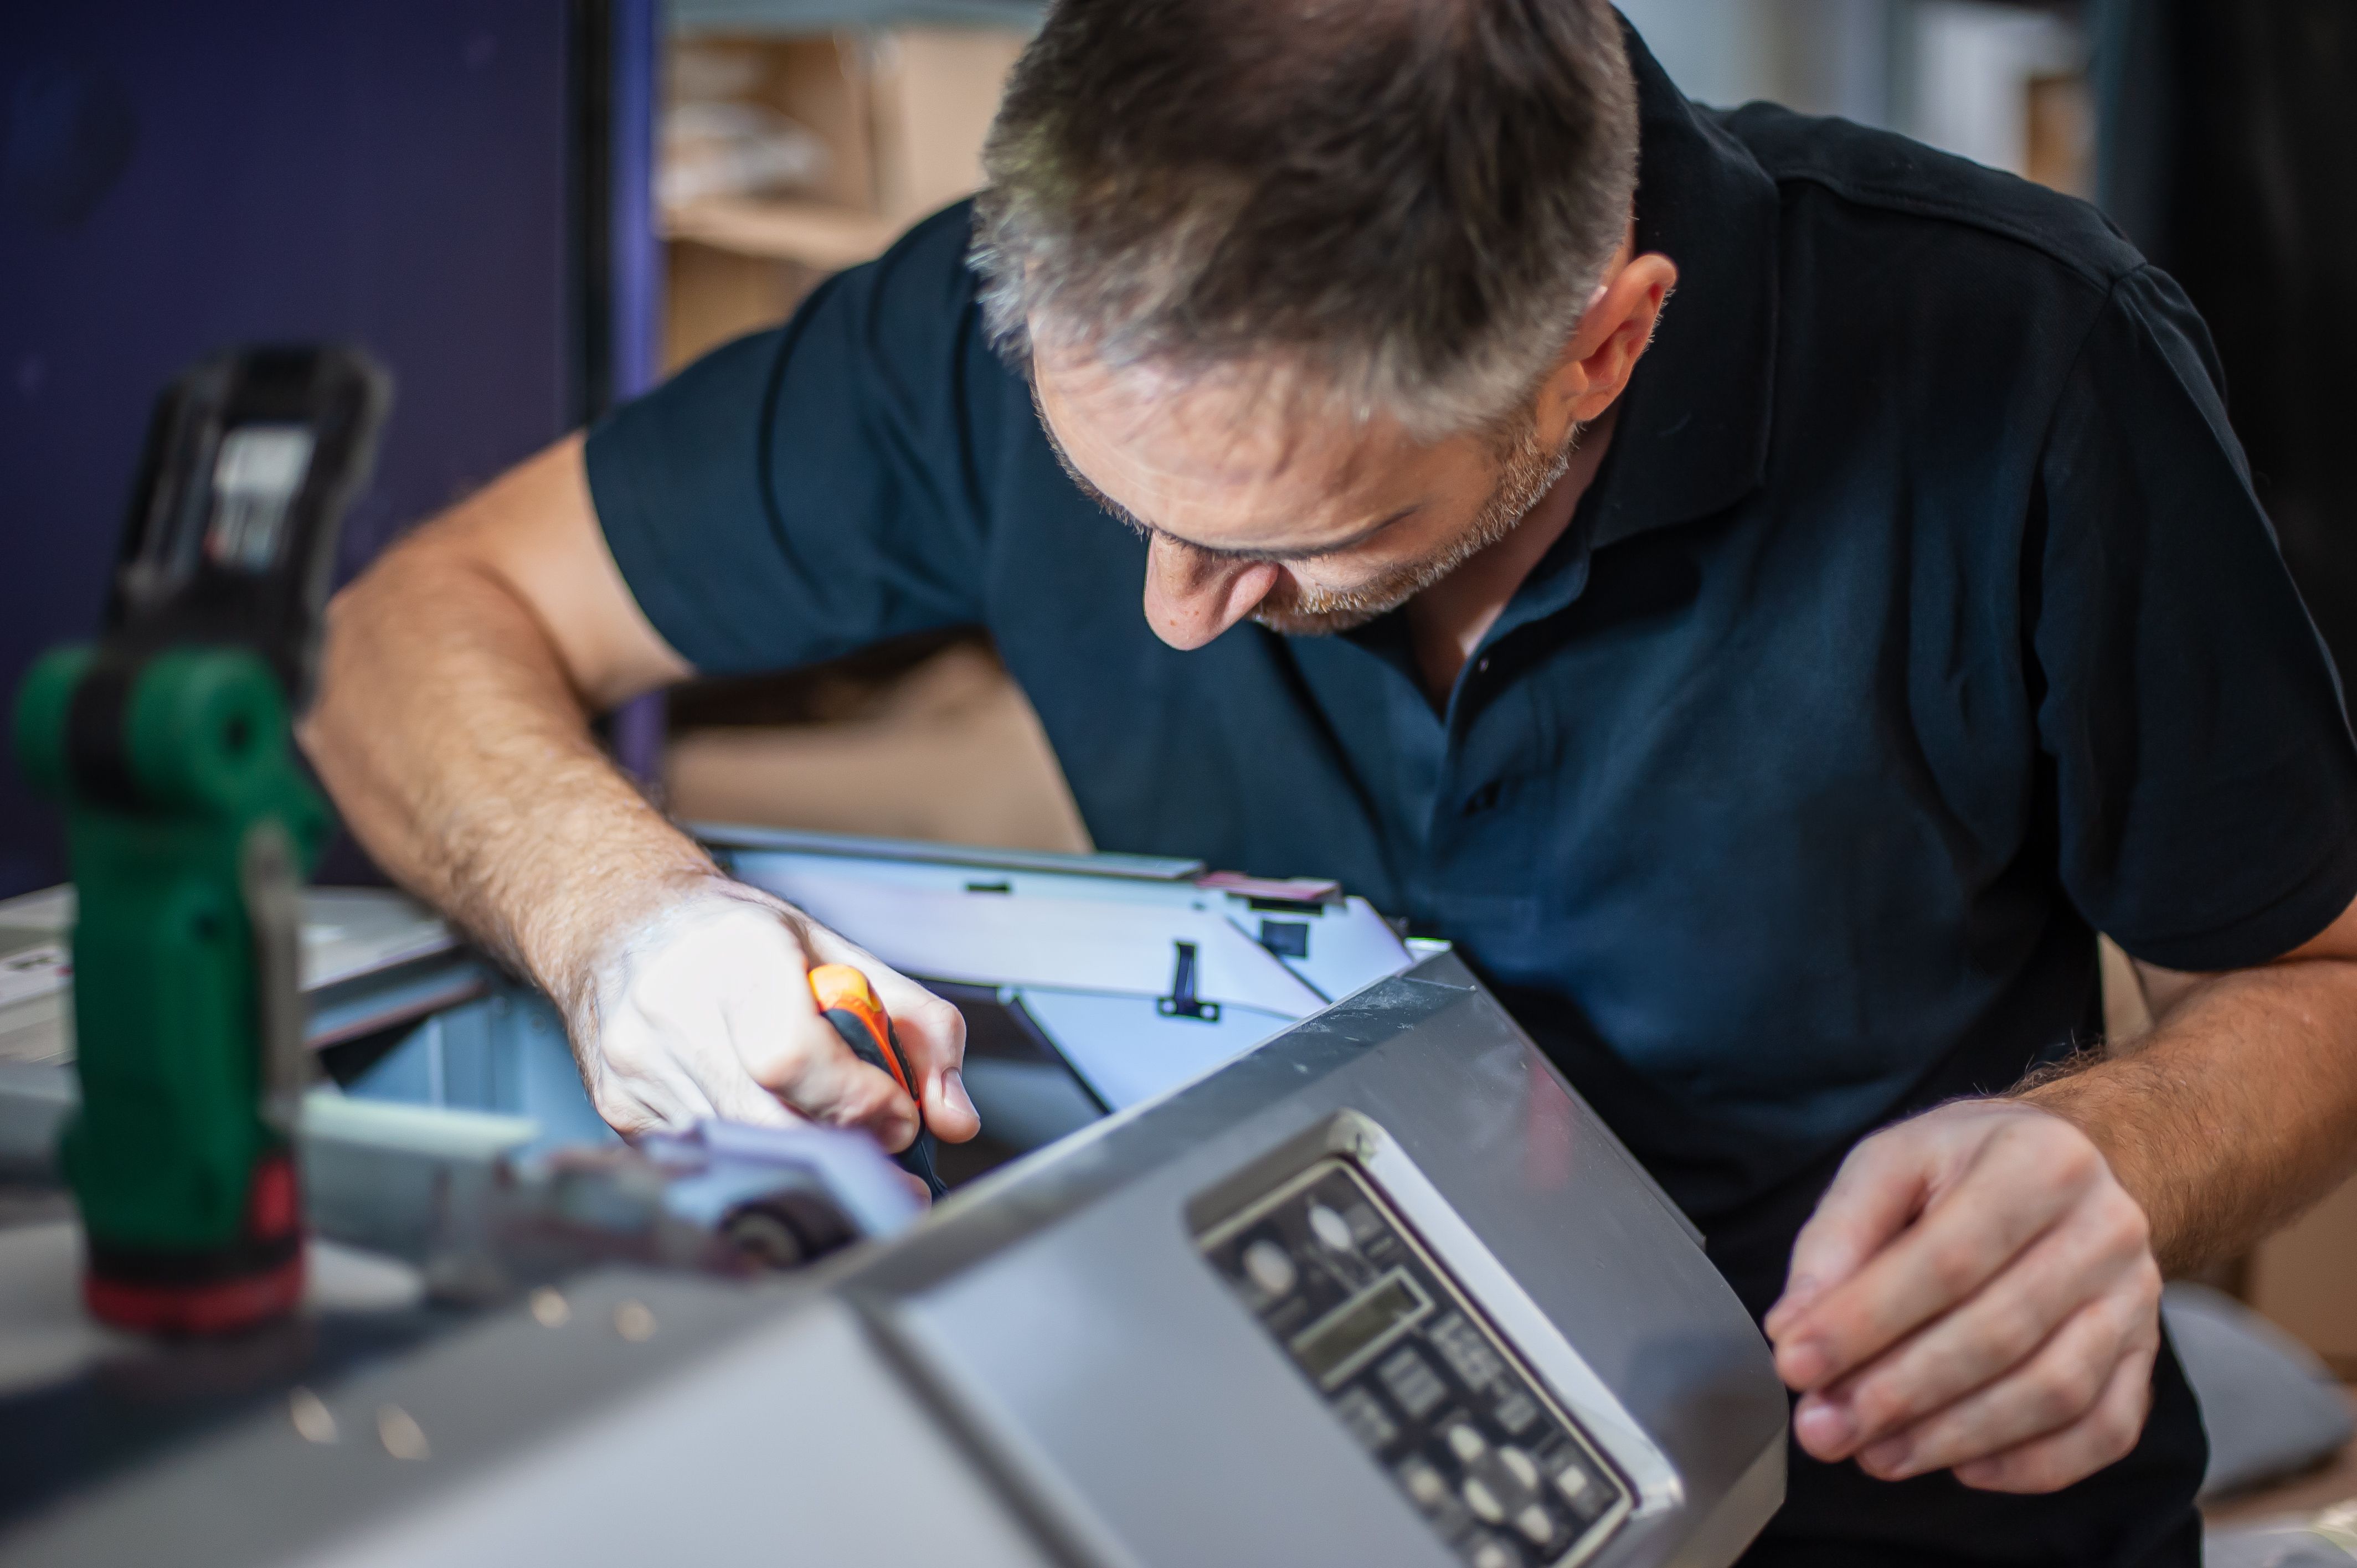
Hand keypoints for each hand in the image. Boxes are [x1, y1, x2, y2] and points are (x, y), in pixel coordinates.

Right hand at [569, 880, 979, 1154]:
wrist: (624, 924)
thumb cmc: (738, 938)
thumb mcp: (844, 957)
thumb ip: (921, 1031)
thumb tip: (956, 1119)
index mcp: (738, 957)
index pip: (793, 1057)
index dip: (858, 1101)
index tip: (897, 1113)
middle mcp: (674, 1010)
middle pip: (771, 1121)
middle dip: (846, 1147)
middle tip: (884, 1146)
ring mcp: (637, 1066)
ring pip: (742, 1152)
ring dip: (805, 1161)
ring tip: (835, 1137)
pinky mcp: (619, 1109)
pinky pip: (708, 1158)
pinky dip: (754, 1156)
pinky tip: (772, 1129)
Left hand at [1762, 1099, 2161, 1492]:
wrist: (2062, 1164)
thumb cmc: (1962, 1165)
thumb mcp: (1888, 1162)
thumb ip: (1837, 1239)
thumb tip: (1795, 1328)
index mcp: (2037, 1162)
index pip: (1944, 1259)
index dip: (1864, 1321)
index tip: (1796, 1364)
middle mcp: (2104, 1229)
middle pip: (1999, 1332)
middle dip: (1899, 1392)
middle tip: (1826, 1428)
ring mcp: (2136, 1298)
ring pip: (2054, 1390)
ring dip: (1955, 1437)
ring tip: (1875, 1455)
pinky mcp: (2147, 1355)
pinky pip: (2104, 1429)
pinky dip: (2034, 1464)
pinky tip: (1963, 1468)